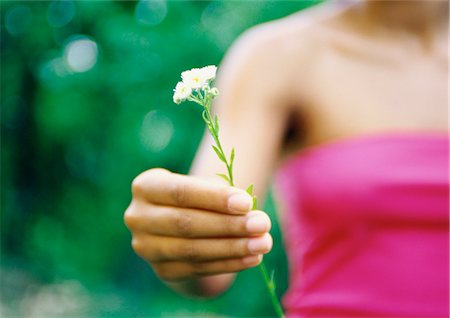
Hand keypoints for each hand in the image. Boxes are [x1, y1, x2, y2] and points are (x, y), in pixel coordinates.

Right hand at [124, 168, 271, 281]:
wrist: (181, 227)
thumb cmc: (197, 198)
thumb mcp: (203, 187)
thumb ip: (221, 196)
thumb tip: (250, 212)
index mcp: (145, 186)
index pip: (180, 192)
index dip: (214, 198)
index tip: (247, 203)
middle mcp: (137, 216)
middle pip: (186, 223)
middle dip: (228, 225)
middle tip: (262, 223)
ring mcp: (146, 247)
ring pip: (192, 249)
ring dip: (233, 247)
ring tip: (263, 242)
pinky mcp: (162, 270)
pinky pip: (198, 268)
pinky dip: (229, 263)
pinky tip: (252, 258)